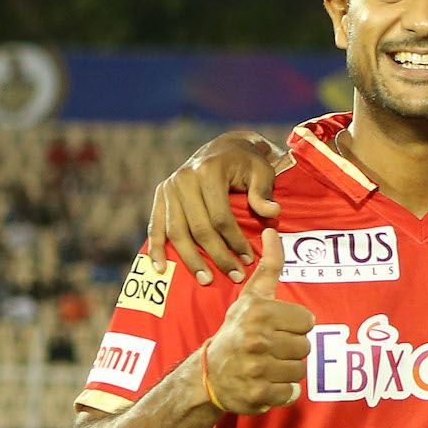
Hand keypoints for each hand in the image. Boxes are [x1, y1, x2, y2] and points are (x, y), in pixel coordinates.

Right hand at [147, 132, 283, 285]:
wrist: (224, 147)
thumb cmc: (247, 162)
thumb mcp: (261, 171)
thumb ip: (264, 192)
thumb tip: (272, 212)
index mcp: (208, 171)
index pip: (220, 216)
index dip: (234, 241)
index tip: (248, 259)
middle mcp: (183, 179)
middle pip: (198, 228)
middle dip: (216, 255)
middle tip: (233, 276)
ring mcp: (169, 188)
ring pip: (177, 232)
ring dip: (190, 259)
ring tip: (205, 279)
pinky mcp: (160, 196)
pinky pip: (156, 226)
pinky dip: (156, 248)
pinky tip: (160, 268)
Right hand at [203, 229, 314, 414]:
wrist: (208, 374)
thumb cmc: (236, 331)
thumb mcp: (250, 297)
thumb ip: (269, 267)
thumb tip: (274, 230)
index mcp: (259, 313)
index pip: (308, 322)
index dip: (295, 327)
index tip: (277, 329)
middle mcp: (257, 340)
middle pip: (306, 347)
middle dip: (291, 349)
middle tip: (271, 348)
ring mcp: (257, 369)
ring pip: (300, 370)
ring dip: (288, 370)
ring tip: (268, 364)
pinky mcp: (258, 394)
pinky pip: (291, 393)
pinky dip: (283, 392)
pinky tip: (266, 382)